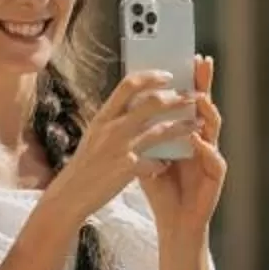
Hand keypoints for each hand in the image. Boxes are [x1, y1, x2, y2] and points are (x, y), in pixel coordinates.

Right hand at [46, 68, 198, 220]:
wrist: (70, 194)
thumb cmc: (86, 164)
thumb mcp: (95, 134)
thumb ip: (114, 118)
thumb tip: (134, 101)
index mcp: (104, 116)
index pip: (129, 85)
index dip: (151, 77)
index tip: (169, 75)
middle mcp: (112, 128)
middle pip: (152, 103)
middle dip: (178, 98)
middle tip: (195, 96)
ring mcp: (120, 148)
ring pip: (160, 131)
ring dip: (183, 126)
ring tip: (199, 124)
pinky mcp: (127, 170)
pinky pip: (156, 161)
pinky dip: (165, 161)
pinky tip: (170, 163)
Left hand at [142, 55, 226, 234]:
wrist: (174, 221)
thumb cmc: (162, 187)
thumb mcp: (148, 153)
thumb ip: (144, 130)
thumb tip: (128, 102)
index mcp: (187, 132)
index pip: (189, 100)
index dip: (190, 78)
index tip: (187, 54)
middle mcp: (203, 139)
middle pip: (205, 105)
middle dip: (204, 83)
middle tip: (202, 61)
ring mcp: (212, 155)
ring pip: (213, 128)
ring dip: (207, 111)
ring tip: (199, 97)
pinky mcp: (216, 175)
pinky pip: (213, 158)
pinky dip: (205, 147)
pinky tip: (195, 138)